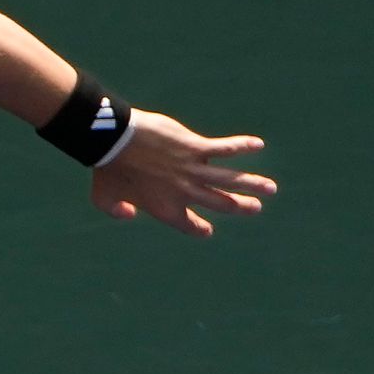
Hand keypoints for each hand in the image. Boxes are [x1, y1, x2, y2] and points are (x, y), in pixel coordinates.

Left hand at [93, 110, 275, 235]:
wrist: (114, 143)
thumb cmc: (107, 170)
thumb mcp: (103, 199)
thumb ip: (116, 211)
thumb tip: (131, 215)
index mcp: (165, 209)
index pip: (188, 224)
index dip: (198, 228)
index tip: (207, 230)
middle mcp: (184, 192)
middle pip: (219, 203)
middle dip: (239, 207)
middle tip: (255, 209)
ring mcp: (193, 170)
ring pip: (230, 180)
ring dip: (252, 184)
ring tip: (270, 189)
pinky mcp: (196, 148)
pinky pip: (225, 148)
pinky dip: (242, 146)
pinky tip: (258, 144)